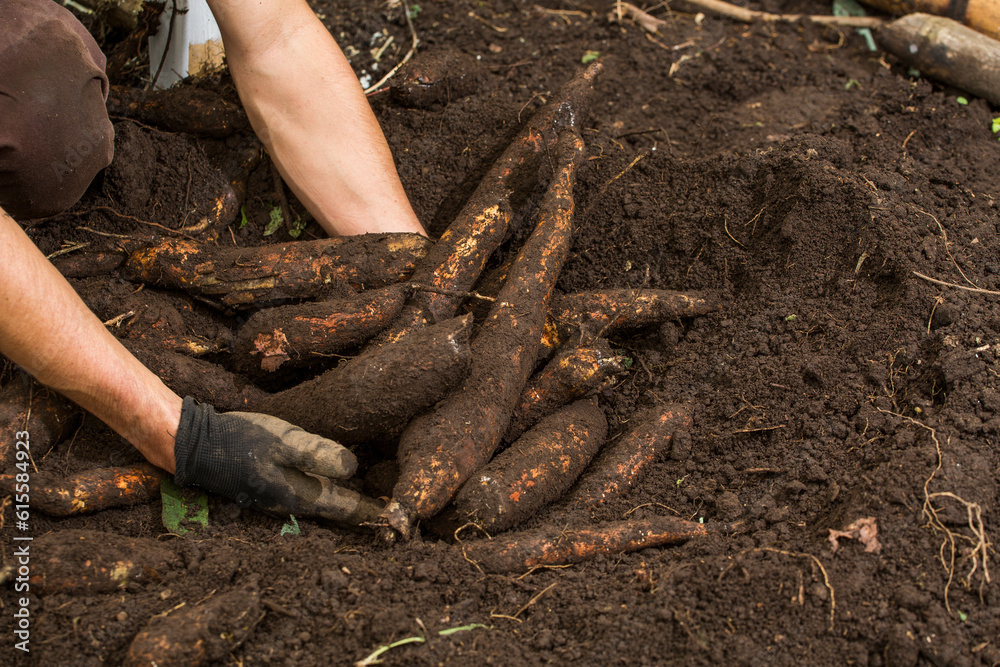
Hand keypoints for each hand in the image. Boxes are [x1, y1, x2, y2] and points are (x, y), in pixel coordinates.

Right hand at [172, 397, 380, 523]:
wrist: (194, 446)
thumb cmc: (240, 441)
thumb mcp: (281, 442)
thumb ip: (317, 455)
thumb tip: (352, 468)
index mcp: (300, 496)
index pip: (348, 508)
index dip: (373, 512)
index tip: (399, 517)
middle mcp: (293, 504)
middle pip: (338, 511)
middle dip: (364, 512)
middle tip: (394, 513)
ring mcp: (281, 499)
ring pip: (324, 504)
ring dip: (348, 504)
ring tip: (374, 500)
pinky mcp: (272, 487)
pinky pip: (310, 495)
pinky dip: (329, 493)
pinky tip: (337, 483)